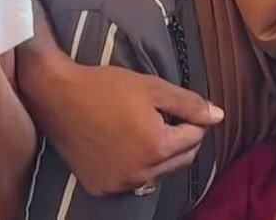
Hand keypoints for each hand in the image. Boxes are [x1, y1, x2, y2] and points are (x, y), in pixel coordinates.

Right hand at [23, 57, 223, 194]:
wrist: (57, 96)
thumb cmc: (107, 87)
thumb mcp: (154, 88)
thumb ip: (189, 104)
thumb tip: (219, 117)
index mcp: (157, 147)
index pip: (195, 138)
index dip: (192, 120)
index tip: (177, 107)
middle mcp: (140, 173)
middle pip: (181, 159)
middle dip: (181, 139)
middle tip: (165, 118)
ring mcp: (119, 184)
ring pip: (158, 173)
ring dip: (161, 155)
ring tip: (145, 129)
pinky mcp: (100, 187)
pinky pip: (132, 180)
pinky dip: (137, 166)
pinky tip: (126, 145)